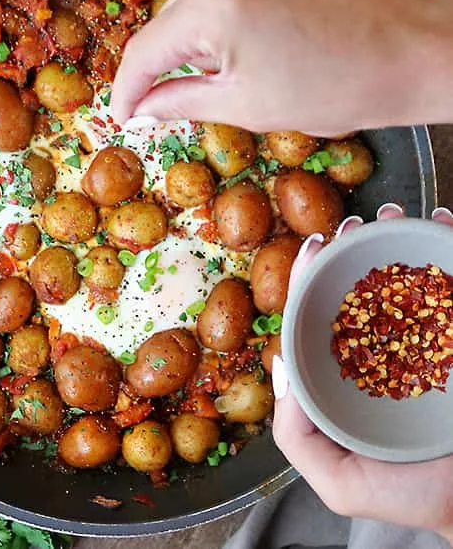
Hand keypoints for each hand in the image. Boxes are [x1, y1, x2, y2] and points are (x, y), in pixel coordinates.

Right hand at [111, 0, 452, 134]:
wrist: (415, 48)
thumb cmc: (340, 85)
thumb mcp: (246, 105)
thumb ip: (178, 101)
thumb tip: (142, 106)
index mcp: (215, 2)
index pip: (145, 49)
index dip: (128, 88)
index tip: (124, 111)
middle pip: (170, 16)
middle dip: (172, 57)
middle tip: (192, 92)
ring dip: (202, 26)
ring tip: (246, 55)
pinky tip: (262, 23)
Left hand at [271, 204, 452, 544]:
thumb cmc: (411, 497)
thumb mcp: (337, 480)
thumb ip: (297, 435)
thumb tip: (275, 366)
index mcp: (352, 369)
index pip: (322, 313)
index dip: (310, 278)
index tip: (309, 245)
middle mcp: (387, 344)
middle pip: (363, 283)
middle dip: (354, 245)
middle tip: (352, 223)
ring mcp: (428, 334)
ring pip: (408, 275)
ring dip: (398, 236)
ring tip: (395, 214)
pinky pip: (451, 281)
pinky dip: (446, 246)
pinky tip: (440, 224)